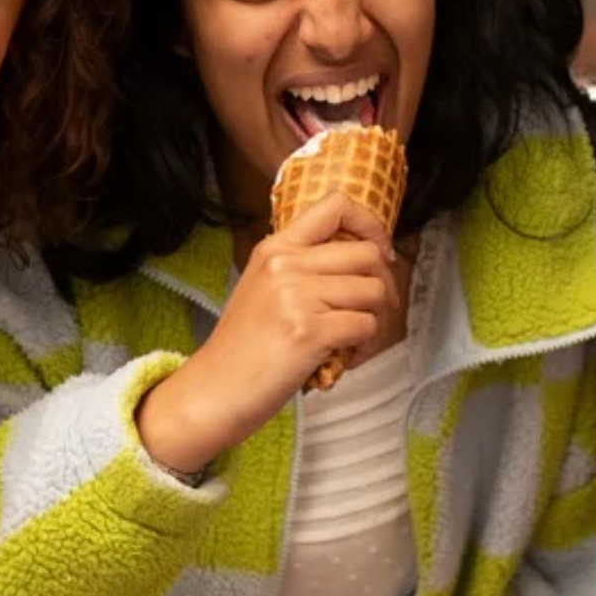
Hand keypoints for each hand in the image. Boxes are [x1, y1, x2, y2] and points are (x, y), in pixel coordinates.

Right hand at [137, 192, 399, 474]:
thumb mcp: (262, 287)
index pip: (336, 205)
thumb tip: (362, 256)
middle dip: (382, 285)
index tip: (379, 253)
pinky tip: (344, 358)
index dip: (370, 225)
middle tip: (373, 311)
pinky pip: (366, 326)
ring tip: (353, 340)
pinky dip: (364, 346)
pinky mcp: (308, 331)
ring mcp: (296, 296)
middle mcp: (285, 264)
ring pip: (374, 292)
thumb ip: (302, 266)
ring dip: (375, 320)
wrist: (213, 391)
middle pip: (368, 254)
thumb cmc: (244, 346)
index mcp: (275, 248)